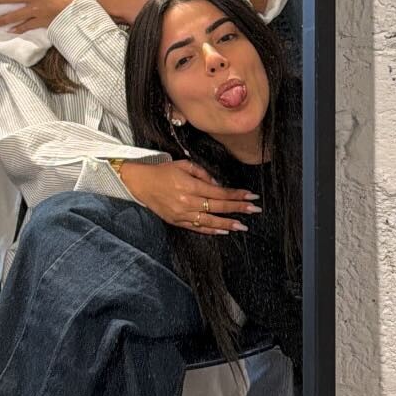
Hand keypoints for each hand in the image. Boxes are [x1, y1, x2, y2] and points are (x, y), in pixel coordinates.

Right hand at [119, 158, 259, 234]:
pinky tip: (223, 231)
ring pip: (210, 221)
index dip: (237, 195)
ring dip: (228, 224)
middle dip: (238, 209)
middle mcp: (188, 201)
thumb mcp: (184, 164)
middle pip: (218, 207)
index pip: (220, 192)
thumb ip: (203, 174)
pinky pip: (197, 227)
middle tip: (255, 210)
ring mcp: (182, 214)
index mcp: (191, 186)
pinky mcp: (177, 221)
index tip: (252, 197)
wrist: (140, 183)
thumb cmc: (163, 171)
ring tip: (242, 226)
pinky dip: (211, 230)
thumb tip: (218, 185)